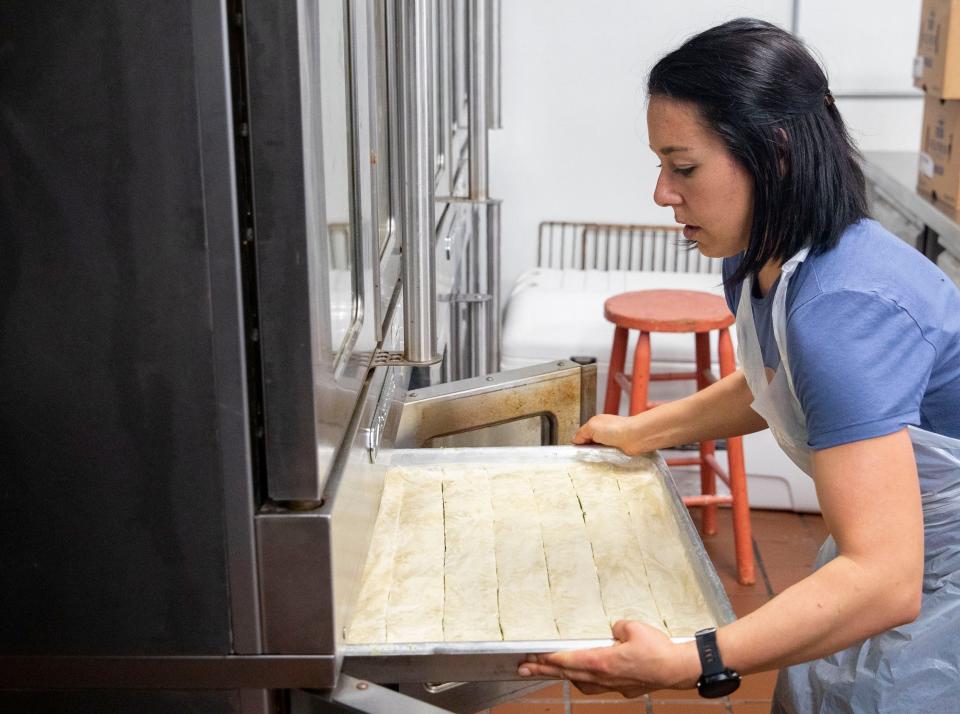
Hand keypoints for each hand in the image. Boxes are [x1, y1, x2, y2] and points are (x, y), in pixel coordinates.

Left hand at [517, 620, 699, 697]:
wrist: (677, 670)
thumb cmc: (658, 649)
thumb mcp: (633, 627)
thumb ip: (616, 626)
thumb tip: (612, 629)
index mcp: (602, 661)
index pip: (566, 661)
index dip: (546, 659)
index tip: (529, 658)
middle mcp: (603, 677)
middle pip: (566, 674)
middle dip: (542, 671)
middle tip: (522, 669)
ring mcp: (612, 685)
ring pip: (579, 682)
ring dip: (561, 677)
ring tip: (545, 671)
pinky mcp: (621, 688)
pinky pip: (594, 685)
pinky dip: (582, 680)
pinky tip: (579, 677)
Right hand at [572, 414, 646, 454]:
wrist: (636, 437)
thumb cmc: (617, 428)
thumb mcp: (592, 427)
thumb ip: (581, 433)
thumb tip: (575, 440)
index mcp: (597, 423)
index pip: (582, 434)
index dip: (578, 442)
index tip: (575, 451)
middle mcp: (604, 432)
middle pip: (590, 444)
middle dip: (587, 450)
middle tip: (585, 455)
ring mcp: (611, 442)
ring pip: (598, 452)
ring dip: (597, 455)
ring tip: (596, 457)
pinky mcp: (618, 451)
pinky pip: (607, 457)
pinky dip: (605, 459)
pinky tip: (605, 459)